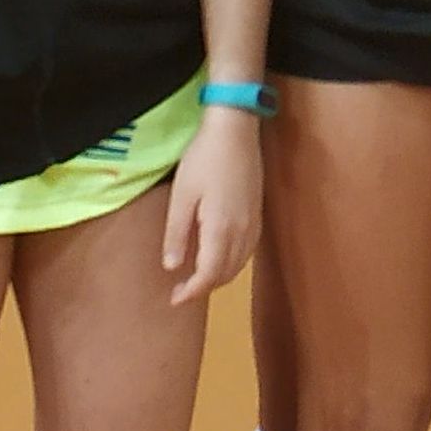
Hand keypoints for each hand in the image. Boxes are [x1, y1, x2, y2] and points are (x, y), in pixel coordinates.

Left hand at [159, 109, 262, 305]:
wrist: (235, 131)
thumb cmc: (204, 159)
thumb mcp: (181, 196)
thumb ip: (177, 234)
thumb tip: (172, 267)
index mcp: (220, 229)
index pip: (208, 275)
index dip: (191, 292)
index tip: (174, 299)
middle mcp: (242, 232)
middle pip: (225, 274)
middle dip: (203, 288)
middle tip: (180, 290)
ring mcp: (253, 224)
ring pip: (238, 266)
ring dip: (218, 278)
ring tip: (196, 278)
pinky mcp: (258, 215)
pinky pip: (247, 252)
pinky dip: (232, 264)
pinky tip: (218, 258)